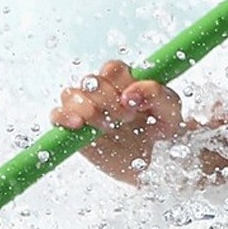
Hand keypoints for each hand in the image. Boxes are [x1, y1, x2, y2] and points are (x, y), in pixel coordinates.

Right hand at [51, 59, 183, 183]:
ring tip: (107, 126)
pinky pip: (57, 115)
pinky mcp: (74, 128)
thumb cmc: (162, 129)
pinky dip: (63, 116)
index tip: (131, 102)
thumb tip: (129, 95)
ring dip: (88, 108)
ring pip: (71, 94)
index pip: (112, 68)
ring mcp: (86, 109)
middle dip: (107, 100)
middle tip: (125, 118)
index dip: (119, 83)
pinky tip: (79, 125)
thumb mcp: (170, 111)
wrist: (154, 160)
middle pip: (91, 81)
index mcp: (125, 81)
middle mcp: (102, 92)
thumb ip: (157, 94)